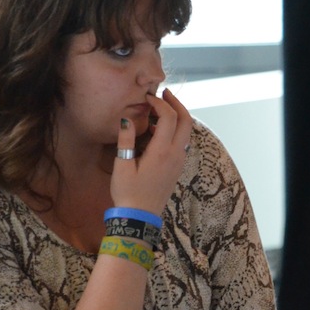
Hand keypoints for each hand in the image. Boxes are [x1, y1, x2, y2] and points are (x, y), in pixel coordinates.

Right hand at [111, 88, 193, 212]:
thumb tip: (127, 119)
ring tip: (159, 110)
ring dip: (177, 116)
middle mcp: (176, 154)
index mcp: (162, 152)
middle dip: (177, 104)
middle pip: (186, 121)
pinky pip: (182, 141)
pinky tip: (158, 130)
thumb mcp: (122, 165)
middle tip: (164, 94)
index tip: (147, 98)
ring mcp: (179, 161)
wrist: (141, 216)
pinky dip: (175, 129)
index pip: (169, 118)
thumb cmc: (128, 192)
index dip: (160, 103)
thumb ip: (126, 140)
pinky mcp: (178, 166)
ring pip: (187, 131)